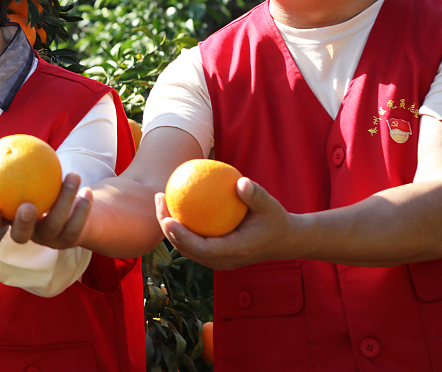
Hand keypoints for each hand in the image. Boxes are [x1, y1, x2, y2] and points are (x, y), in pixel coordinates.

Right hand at [0, 172, 92, 249]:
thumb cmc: (42, 185)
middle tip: (28, 205)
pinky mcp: (68, 241)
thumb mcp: (31, 176)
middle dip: (23, 223)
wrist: (71, 210)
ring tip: (72, 176)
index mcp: (13, 221)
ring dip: (64, 200)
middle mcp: (28, 234)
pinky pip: (76, 225)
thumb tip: (13, 140)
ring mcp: (48, 240)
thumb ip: (21, 165)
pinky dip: (82, 207)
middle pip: (21, 235)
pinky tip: (87, 190)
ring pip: (54, 225)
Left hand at [155, 177, 295, 269]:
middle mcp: (223, 261)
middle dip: (166, 227)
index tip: (167, 218)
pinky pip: (191, 242)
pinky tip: (174, 204)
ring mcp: (217, 261)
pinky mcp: (214, 256)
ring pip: (185, 247)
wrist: (283, 240)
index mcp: (234, 251)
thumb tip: (240, 181)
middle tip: (158, 199)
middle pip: (186, 248)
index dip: (180, 236)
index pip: (201, 248)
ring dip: (168, 227)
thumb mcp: (270, 205)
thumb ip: (255, 195)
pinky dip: (179, 227)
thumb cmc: (275, 220)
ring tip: (160, 200)